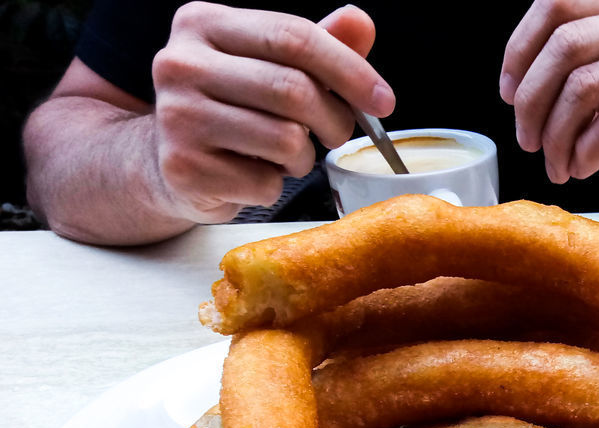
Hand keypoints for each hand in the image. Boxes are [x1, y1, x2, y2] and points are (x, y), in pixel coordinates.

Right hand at [149, 2, 394, 222]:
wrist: (167, 159)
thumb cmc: (230, 107)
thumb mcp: (271, 65)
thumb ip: (317, 45)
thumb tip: (359, 22)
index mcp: (204, 24)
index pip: (294, 36)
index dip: (350, 70)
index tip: (383, 101)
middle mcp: (181, 64)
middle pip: (293, 90)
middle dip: (334, 119)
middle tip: (336, 133)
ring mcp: (177, 117)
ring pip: (286, 140)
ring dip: (303, 157)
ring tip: (284, 153)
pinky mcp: (183, 168)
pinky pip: (265, 184)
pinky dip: (274, 186)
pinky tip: (253, 173)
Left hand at [499, 0, 598, 214]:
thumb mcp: (597, 88)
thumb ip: (564, 67)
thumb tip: (513, 81)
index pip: (559, 4)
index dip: (521, 49)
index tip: (508, 92)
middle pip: (568, 45)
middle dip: (534, 101)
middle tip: (528, 141)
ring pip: (586, 87)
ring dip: (558, 137)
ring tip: (556, 163)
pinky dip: (585, 152)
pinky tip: (582, 167)